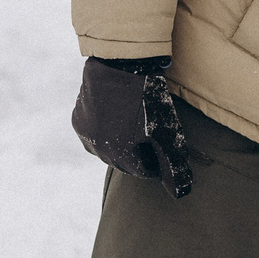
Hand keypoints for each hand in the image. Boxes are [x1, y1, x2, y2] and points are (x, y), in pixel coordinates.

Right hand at [71, 57, 193, 198]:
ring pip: (108, 148)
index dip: (158, 163)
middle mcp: (98, 150)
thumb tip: (180, 193)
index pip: (144, 171)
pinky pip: (95, 133)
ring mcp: (85, 134)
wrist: (120, 65)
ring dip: (123, 143)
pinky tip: (119, 118)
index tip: (166, 152)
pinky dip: (107, 130)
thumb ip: (173, 164)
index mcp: (119, 156)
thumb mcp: (166, 132)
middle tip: (154, 139)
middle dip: (140, 154)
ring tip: (137, 127)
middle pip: (124, 161)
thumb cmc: (147, 99)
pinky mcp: (78, 118)